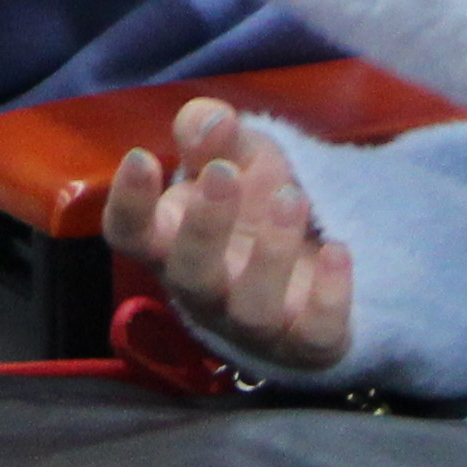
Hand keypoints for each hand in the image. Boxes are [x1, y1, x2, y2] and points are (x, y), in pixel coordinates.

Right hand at [106, 96, 356, 372]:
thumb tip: (212, 120)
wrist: (307, 267)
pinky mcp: (305, 346)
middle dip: (204, 226)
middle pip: (190, 276)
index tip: (143, 157)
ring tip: (292, 197)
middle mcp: (202, 292)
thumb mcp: (231, 158)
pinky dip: (328, 296)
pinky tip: (337, 250)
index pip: (128, 235)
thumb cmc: (250, 206)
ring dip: (271, 255)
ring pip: (252, 310)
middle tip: (223, 173)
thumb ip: (213, 134)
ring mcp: (253, 326)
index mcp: (168, 244)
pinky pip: (314, 335)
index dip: (129, 203)